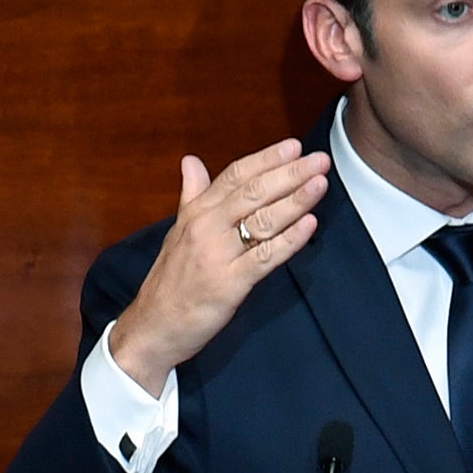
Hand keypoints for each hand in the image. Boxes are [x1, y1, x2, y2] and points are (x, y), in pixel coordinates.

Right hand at [108, 139, 330, 392]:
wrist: (153, 325)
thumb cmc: (170, 281)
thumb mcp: (178, 231)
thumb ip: (192, 194)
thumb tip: (191, 161)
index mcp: (197, 212)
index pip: (235, 176)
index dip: (266, 159)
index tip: (293, 146)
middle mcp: (206, 227)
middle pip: (253, 192)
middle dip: (289, 174)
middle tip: (319, 160)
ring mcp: (217, 255)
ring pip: (261, 220)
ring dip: (295, 200)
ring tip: (319, 184)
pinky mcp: (229, 283)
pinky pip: (264, 257)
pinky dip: (289, 240)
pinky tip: (309, 225)